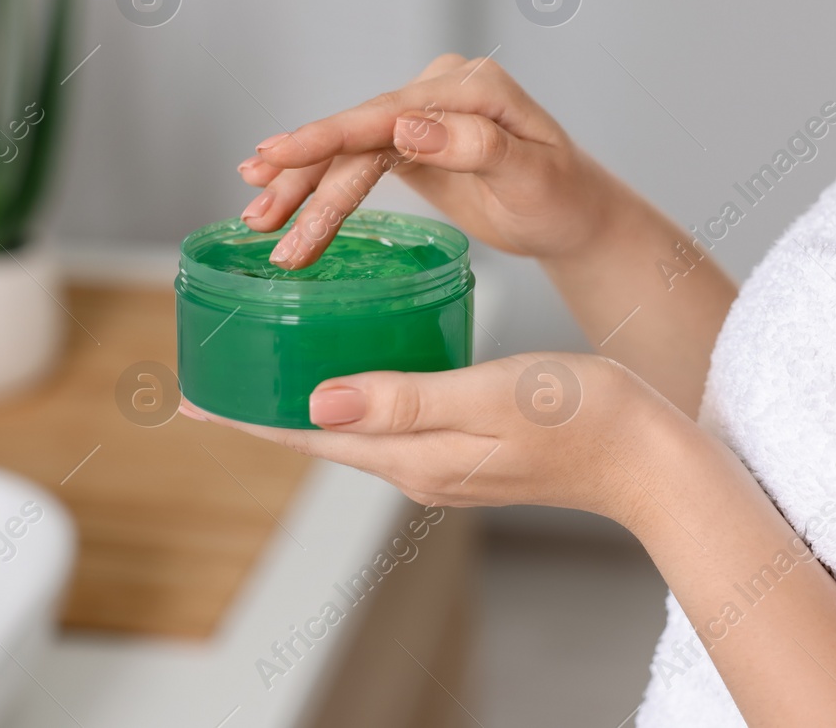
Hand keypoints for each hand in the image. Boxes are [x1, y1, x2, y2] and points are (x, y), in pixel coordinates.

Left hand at [178, 351, 686, 523]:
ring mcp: (441, 461)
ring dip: (300, 402)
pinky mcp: (465, 446)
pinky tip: (348, 372)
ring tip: (262, 369)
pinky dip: (350, 395)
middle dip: (259, 409)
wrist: (651, 456)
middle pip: (315, 435)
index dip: (242, 415)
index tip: (185, 399)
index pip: (303, 435)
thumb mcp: (485, 398)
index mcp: (412, 456)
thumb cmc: (581, 418)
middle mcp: (416, 465)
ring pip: (349, 427)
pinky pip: (386, 419)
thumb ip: (401, 400)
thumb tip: (313, 402)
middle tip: (210, 376)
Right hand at [237, 53, 623, 268]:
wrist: (576, 216)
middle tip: (258, 213)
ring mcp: (422, 115)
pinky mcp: (411, 141)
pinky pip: (357, 162)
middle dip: (301, 175)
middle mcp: (438, 92)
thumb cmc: (564, 199)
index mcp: (468, 87)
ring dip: (301, 188)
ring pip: (348, 151)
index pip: (384, 111)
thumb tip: (407, 124)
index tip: (279, 155)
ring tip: (258, 221)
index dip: (326, 136)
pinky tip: (281, 194)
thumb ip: (473, 146)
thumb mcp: (531, 176)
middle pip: (356, 132)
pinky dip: (320, 185)